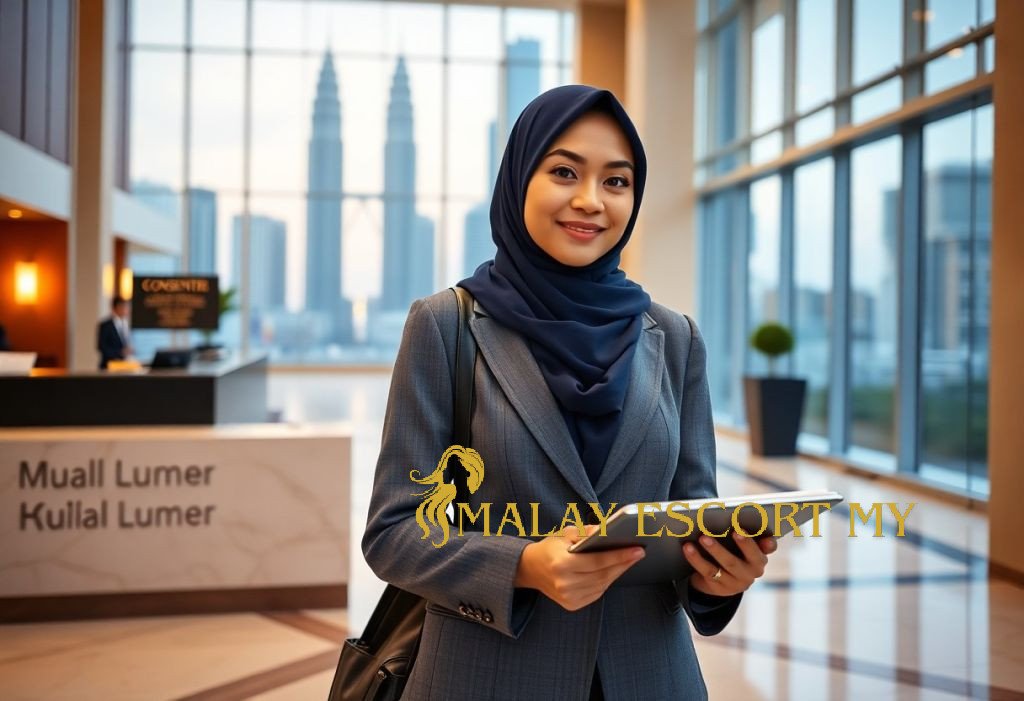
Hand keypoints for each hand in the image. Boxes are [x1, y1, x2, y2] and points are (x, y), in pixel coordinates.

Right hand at [514, 524, 644, 611]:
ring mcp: (568, 597)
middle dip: (623, 563)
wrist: (530, 569)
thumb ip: (586, 532)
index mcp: (561, 565)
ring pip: (602, 585)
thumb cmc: (550, 548)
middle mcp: (564, 584)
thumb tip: (606, 530)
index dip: (619, 556)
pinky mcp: (572, 605)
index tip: (637, 550)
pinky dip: (607, 581)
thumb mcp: (565, 534)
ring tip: (630, 560)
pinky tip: (614, 570)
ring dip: (617, 572)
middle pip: (603, 574)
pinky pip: (596, 592)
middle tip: (638, 553)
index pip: (597, 561)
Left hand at [684, 532, 777, 596]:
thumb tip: (752, 524)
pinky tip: (687, 547)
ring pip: (725, 564)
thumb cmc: (734, 553)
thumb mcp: (744, 546)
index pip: (768, 548)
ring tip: (703, 537)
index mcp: (761, 557)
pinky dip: (696, 558)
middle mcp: (753, 572)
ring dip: (714, 549)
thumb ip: (750, 535)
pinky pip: (707, 571)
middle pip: (749, 556)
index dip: (765, 542)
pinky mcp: (719, 587)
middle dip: (742, 544)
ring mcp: (736, 582)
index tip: (755, 529)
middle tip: (734, 531)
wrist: (720, 580)